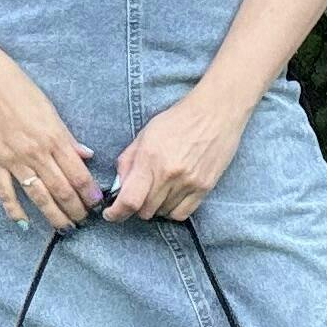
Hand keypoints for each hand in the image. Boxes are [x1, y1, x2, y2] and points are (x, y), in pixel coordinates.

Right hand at [0, 43, 99, 229]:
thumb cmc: (16, 86)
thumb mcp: (49, 108)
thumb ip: (66, 136)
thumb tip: (86, 155)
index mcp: (53, 136)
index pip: (78, 173)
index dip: (90, 193)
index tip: (97, 204)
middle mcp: (36, 152)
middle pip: (62, 189)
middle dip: (76, 209)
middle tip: (84, 221)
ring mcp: (13, 159)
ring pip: (39, 197)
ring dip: (54, 216)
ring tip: (65, 228)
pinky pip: (5, 193)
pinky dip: (15, 211)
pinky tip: (25, 224)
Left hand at [101, 85, 250, 223]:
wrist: (215, 112)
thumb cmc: (178, 119)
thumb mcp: (145, 134)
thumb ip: (128, 161)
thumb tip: (118, 186)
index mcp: (149, 159)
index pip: (129, 200)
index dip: (116, 213)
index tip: (111, 214)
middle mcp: (168, 174)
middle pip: (145, 211)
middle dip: (136, 206)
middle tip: (139, 194)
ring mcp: (188, 183)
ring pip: (163, 213)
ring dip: (156, 207)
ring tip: (158, 190)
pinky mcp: (204, 187)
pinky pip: (182, 214)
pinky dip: (172, 210)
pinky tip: (171, 198)